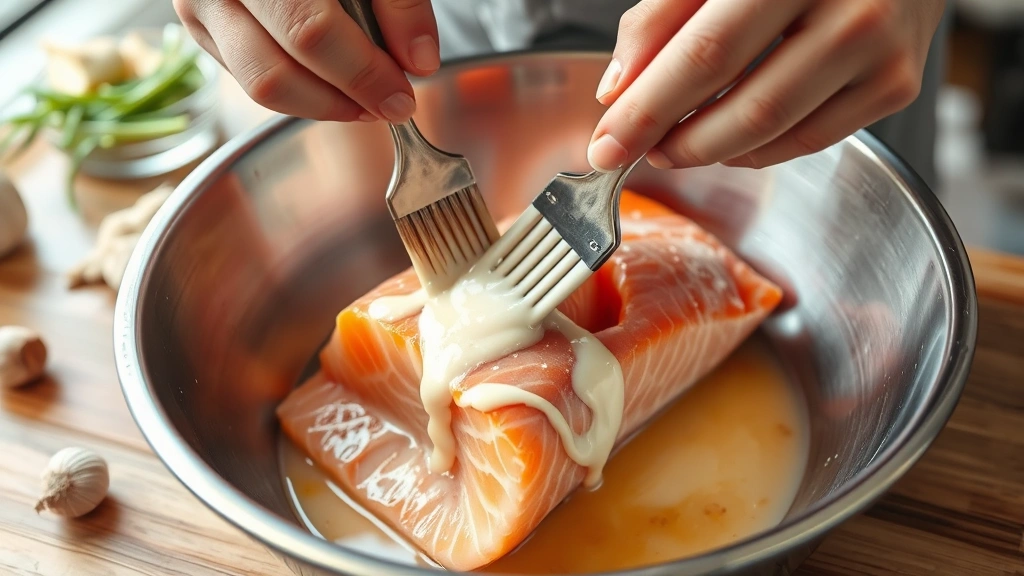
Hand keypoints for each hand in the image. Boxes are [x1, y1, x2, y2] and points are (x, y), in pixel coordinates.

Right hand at [173, 0, 439, 122]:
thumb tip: (418, 61)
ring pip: (258, 86)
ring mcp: (201, 9)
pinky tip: (335, 80)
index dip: (361, 73)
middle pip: (275, 73)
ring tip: (365, 100)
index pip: (310, 32)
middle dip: (342, 101)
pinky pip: (251, 79)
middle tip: (390, 105)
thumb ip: (398, 1)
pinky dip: (300, 90)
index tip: (401, 95)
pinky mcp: (203, 29)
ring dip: (321, 105)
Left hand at [588, 0, 945, 171]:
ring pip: (776, 134)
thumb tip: (618, 91)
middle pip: (745, 108)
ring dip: (710, 150)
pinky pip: (809, 140)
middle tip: (636, 150)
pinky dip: (755, 150)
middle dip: (676, 142)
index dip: (648, 110)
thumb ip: (662, 16)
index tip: (605, 146)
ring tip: (675, 141)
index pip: (706, 56)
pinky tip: (727, 137)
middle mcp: (851, 9)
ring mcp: (882, 52)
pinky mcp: (896, 86)